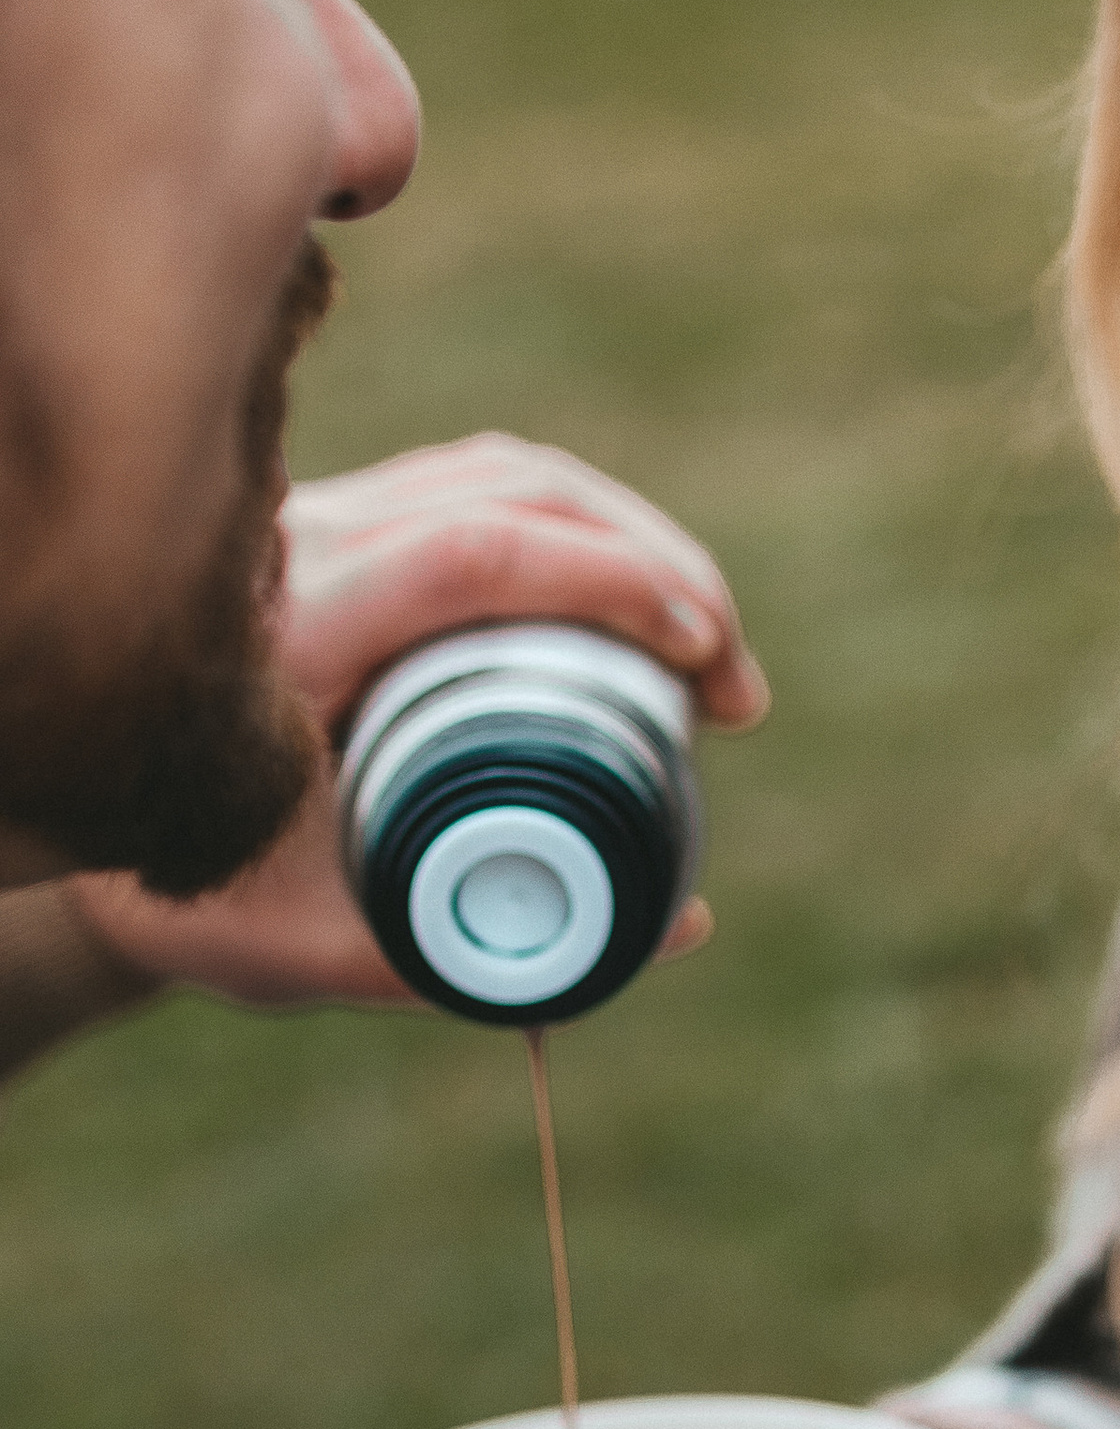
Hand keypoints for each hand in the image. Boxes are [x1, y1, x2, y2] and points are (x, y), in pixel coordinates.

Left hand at [64, 435, 768, 1006]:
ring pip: (505, 473)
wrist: (78, 838)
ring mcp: (315, 520)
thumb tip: (680, 923)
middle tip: (734, 686)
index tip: (701, 657)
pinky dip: (578, 527)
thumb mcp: (317, 952)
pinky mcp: (340, 524)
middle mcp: (295, 549)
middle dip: (657, 563)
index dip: (607, 584)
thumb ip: (481, 955)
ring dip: (630, 538)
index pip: (470, 557)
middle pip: (514, 488)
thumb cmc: (193, 898)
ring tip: (706, 648)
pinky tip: (632, 601)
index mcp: (282, 635)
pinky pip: (479, 487)